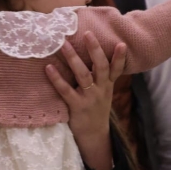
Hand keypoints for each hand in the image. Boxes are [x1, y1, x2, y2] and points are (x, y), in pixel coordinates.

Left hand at [45, 32, 126, 169]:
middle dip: (94, 50)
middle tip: (87, 34)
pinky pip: (66, 90)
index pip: (117, 69)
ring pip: (83, 75)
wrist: (93, 135)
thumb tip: (94, 55)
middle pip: (100, 67)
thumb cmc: (96, 109)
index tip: (121, 43)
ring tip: (64, 45)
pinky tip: (49, 68)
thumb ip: (101, 76)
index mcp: (108, 85)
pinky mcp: (77, 106)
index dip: (120, 57)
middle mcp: (101, 89)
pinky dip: (57, 78)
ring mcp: (90, 98)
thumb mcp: (104, 92)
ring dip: (73, 58)